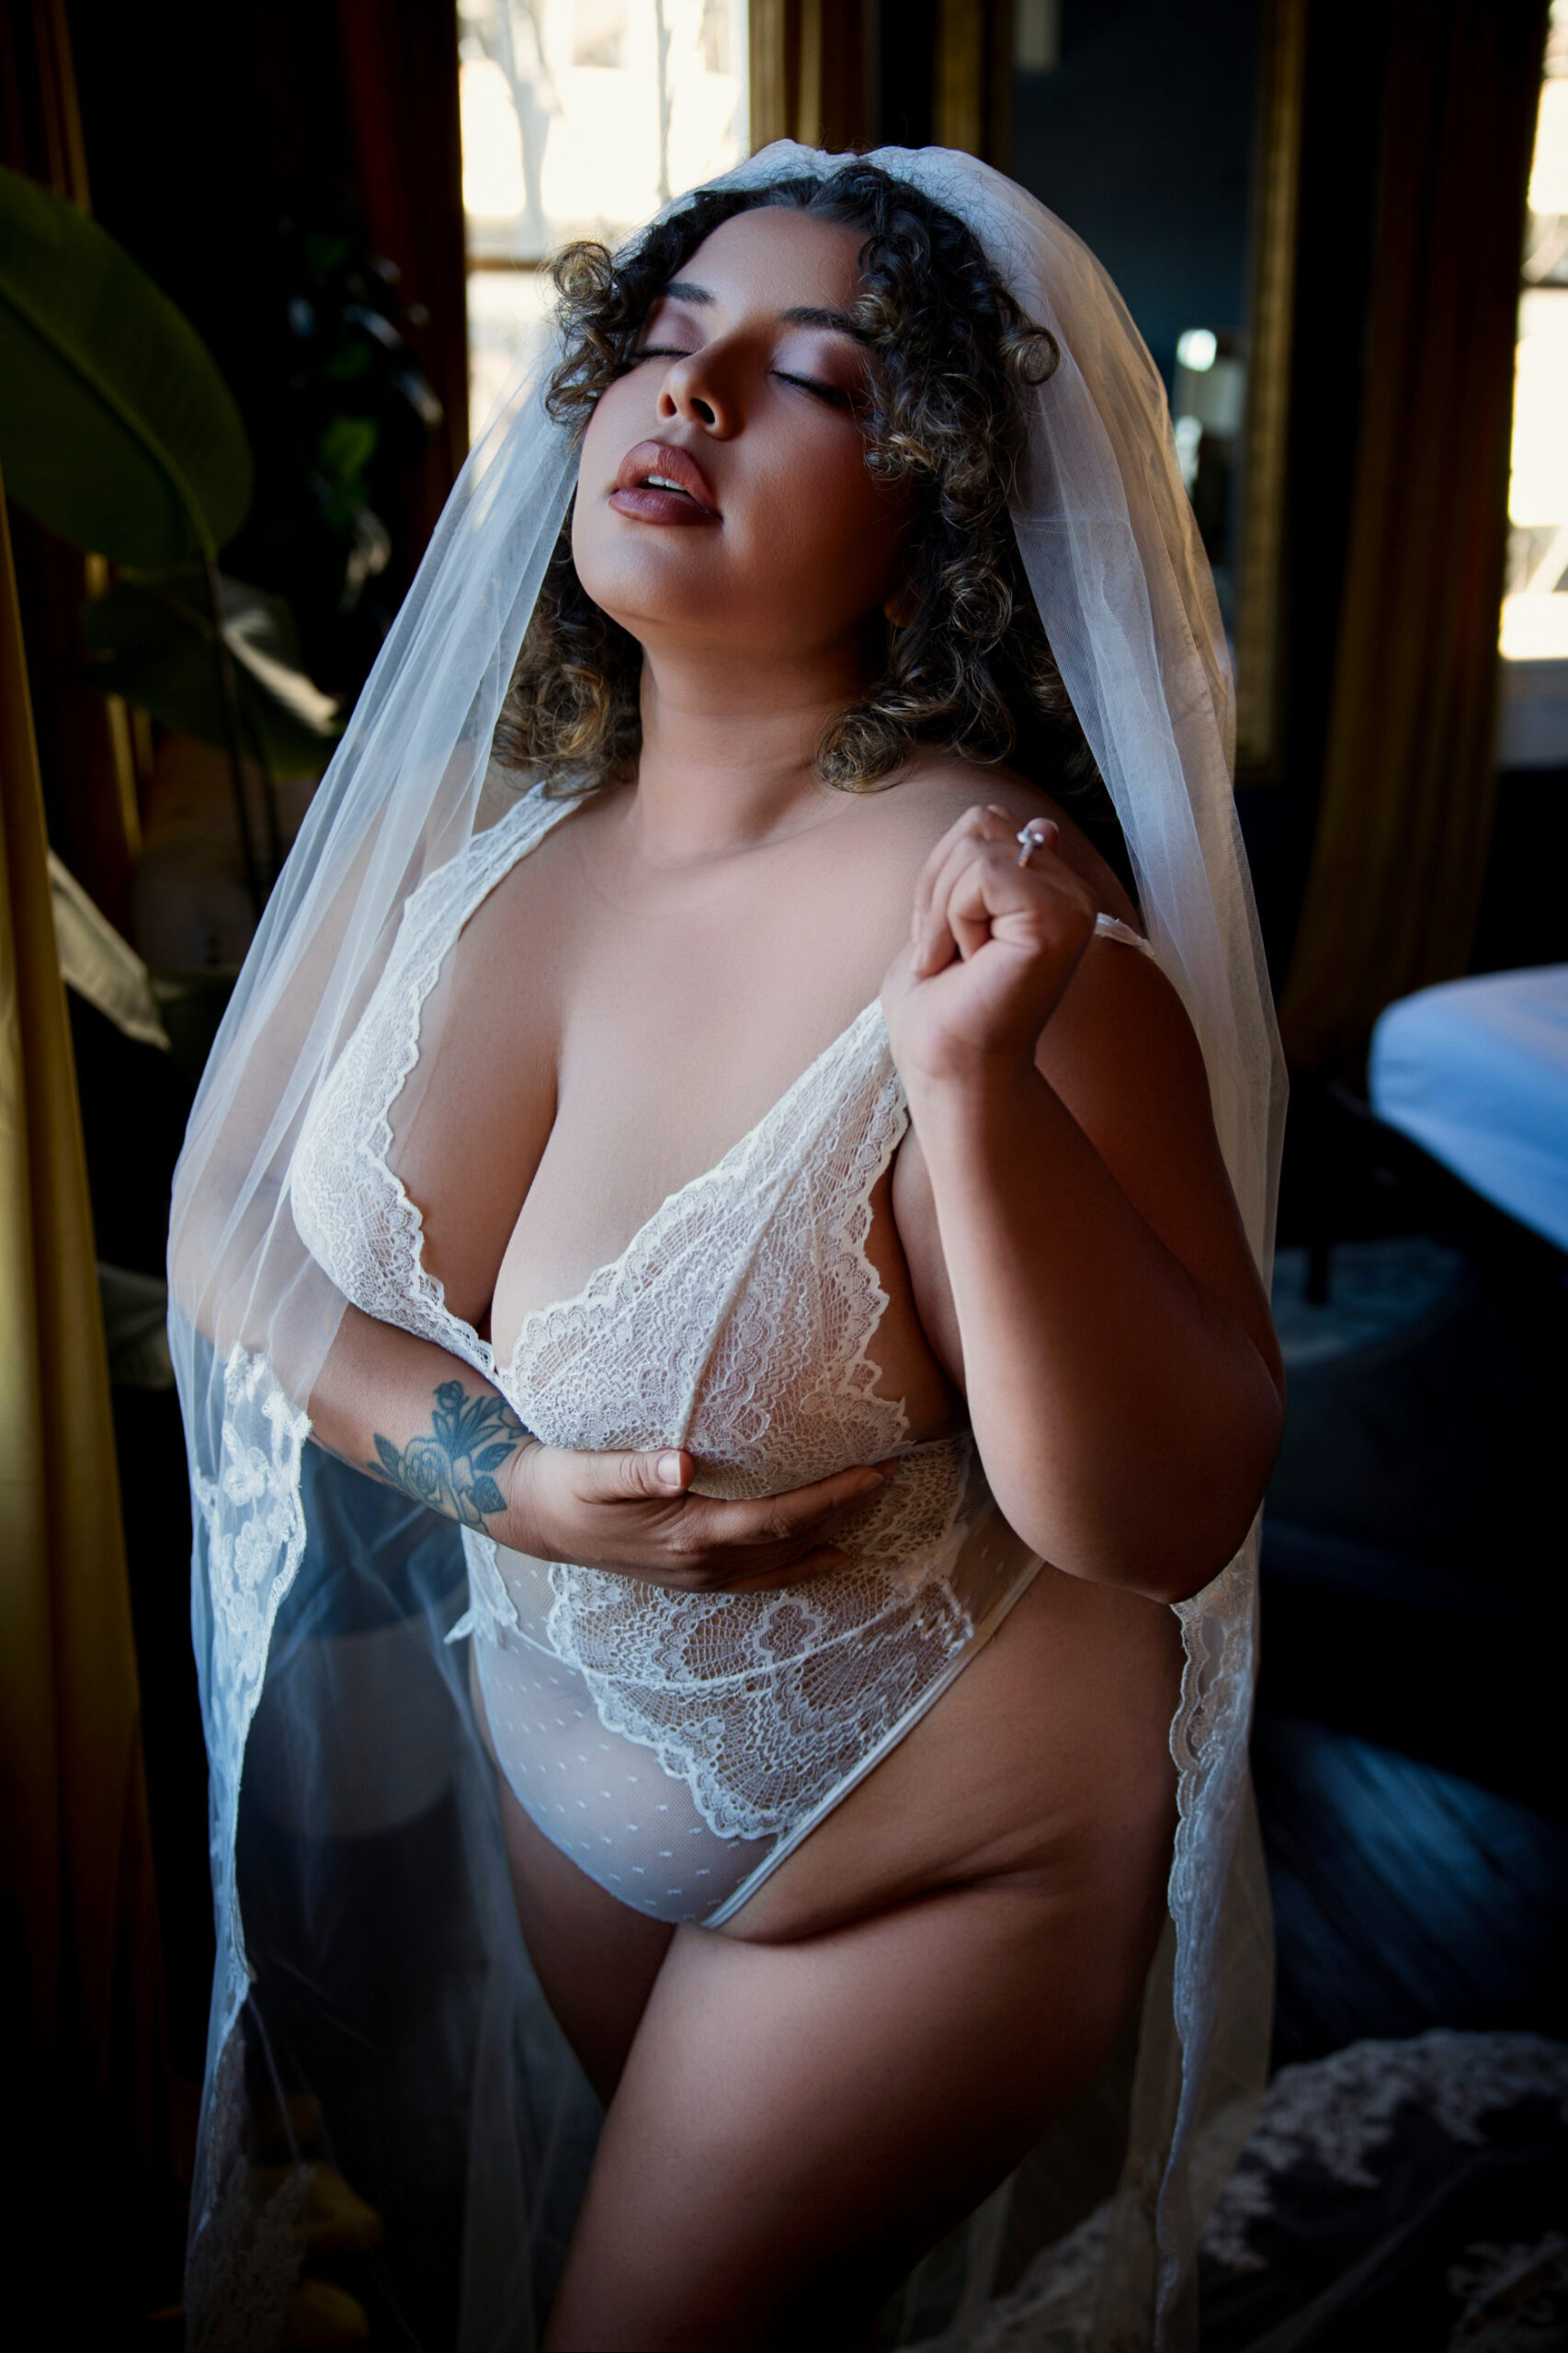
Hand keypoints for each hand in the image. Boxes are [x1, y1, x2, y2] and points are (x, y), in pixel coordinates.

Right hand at [499, 1441, 888, 1593]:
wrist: (533, 1517)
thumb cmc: (566, 1482)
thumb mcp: (593, 1471)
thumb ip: (637, 1469)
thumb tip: (683, 1465)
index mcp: (689, 1535)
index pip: (777, 1518)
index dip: (828, 1499)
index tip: (871, 1473)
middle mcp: (702, 1564)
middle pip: (790, 1541)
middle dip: (844, 1511)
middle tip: (892, 1476)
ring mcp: (698, 1577)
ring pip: (781, 1563)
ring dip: (829, 1536)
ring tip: (873, 1509)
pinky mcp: (691, 1576)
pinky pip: (760, 1577)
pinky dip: (799, 1567)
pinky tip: (828, 1555)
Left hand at [882, 804, 1096, 1084]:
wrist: (947, 1067)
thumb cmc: (941, 1006)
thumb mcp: (949, 913)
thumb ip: (984, 866)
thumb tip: (1043, 825)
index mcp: (1049, 889)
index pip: (986, 821)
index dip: (942, 872)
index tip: (941, 938)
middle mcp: (1070, 893)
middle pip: (981, 823)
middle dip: (938, 887)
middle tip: (944, 951)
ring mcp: (1071, 905)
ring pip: (979, 847)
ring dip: (942, 909)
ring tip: (957, 960)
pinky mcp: (1059, 920)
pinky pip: (985, 873)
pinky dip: (955, 917)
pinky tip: (968, 962)